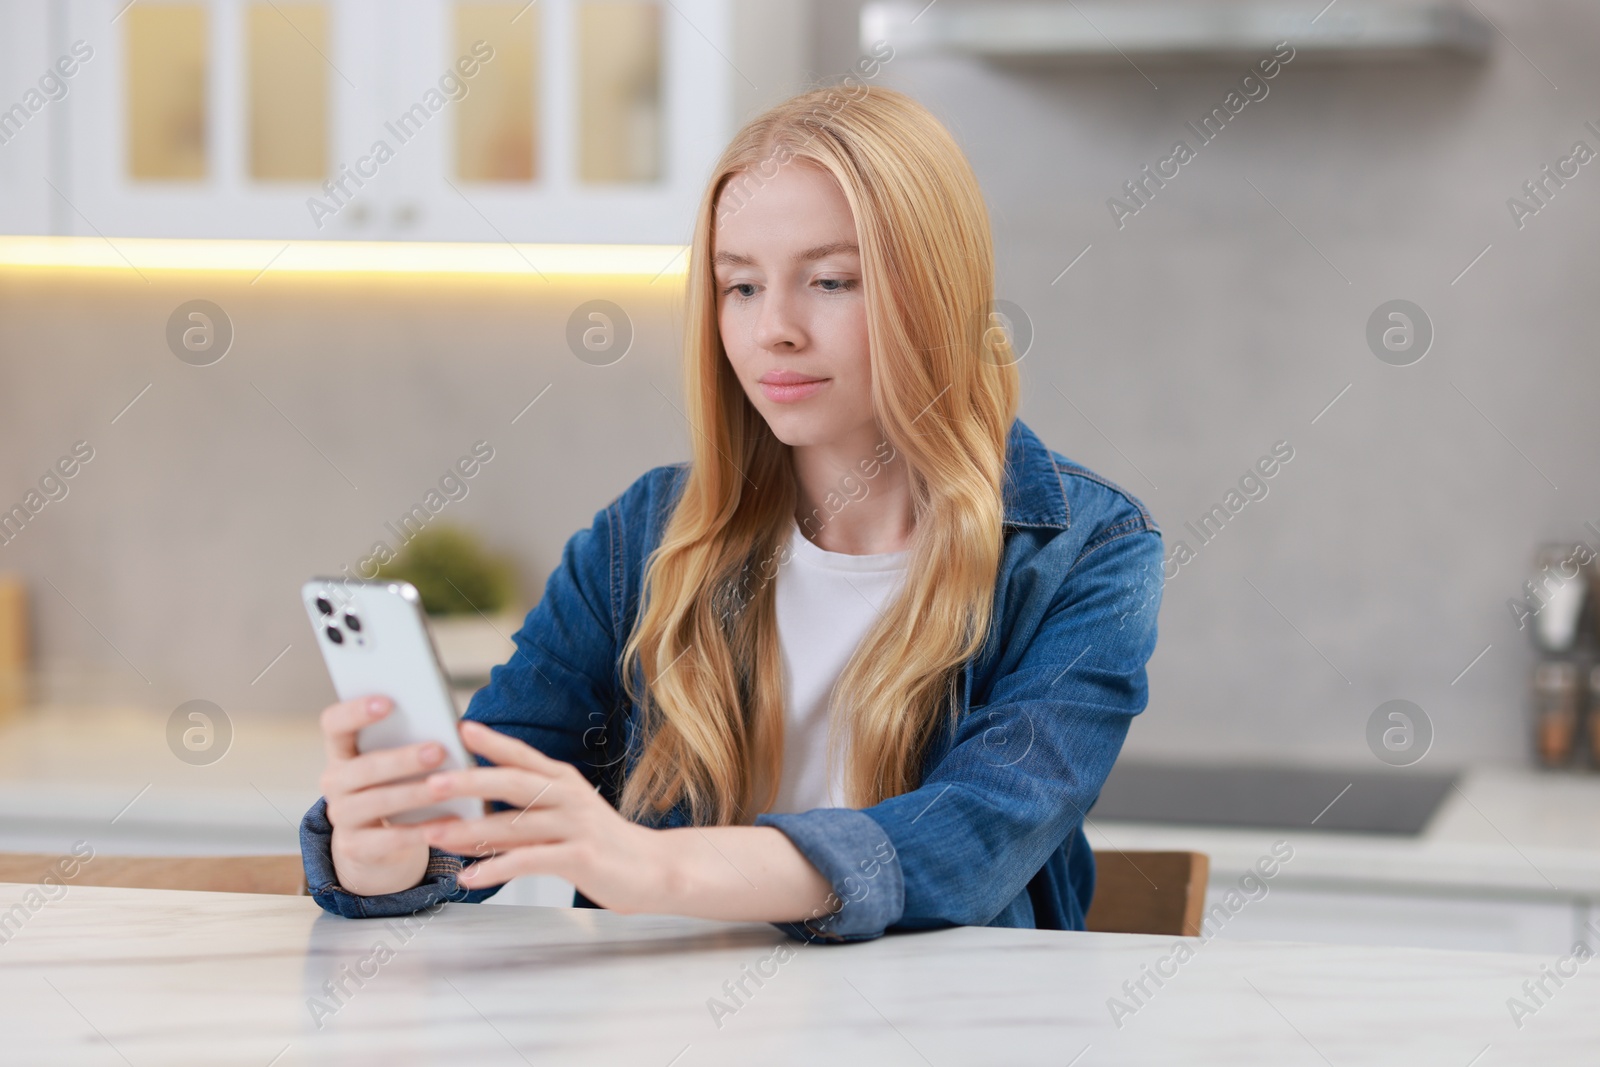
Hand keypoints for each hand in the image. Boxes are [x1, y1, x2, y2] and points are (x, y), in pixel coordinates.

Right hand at [319, 696, 437, 896]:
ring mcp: (341, 816)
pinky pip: (390, 839)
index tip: (388, 701)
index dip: (356, 711)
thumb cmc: (394, 784)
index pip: (334, 723)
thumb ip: (409, 740)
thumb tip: (451, 726)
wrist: (374, 842)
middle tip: (438, 750)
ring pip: (378, 802)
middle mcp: (334, 781)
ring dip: (416, 793)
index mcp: (341, 750)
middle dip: (403, 759)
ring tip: (447, 787)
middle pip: (364, 767)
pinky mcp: (355, 847)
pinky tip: (449, 822)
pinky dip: (421, 831)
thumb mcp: (394, 762)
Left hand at [416, 720, 675, 913]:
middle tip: (431, 783)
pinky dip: (495, 869)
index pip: (522, 755)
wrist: (653, 869)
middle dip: (470, 781)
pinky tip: (469, 876)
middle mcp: (569, 796)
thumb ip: (524, 810)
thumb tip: (469, 812)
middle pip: (514, 782)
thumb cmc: (600, 843)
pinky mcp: (580, 857)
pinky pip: (529, 861)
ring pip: (515, 825)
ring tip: (434, 835)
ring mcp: (576, 826)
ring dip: (470, 832)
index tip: (459, 728)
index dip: (492, 741)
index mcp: (563, 781)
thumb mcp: (566, 815)